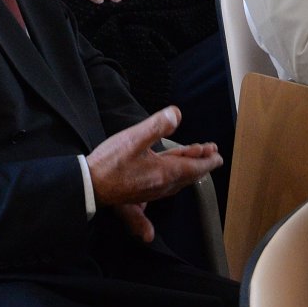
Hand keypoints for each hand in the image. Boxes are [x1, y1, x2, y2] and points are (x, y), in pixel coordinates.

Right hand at [88, 106, 222, 222]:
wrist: (89, 186)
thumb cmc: (110, 163)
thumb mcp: (134, 138)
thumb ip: (157, 126)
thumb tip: (176, 114)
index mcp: (164, 172)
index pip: (194, 168)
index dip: (207, 161)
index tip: (218, 156)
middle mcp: (161, 185)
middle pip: (188, 175)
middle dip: (202, 163)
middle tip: (212, 153)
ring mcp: (151, 191)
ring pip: (177, 180)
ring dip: (189, 168)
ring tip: (194, 157)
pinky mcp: (140, 192)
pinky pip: (165, 184)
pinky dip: (175, 175)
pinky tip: (169, 173)